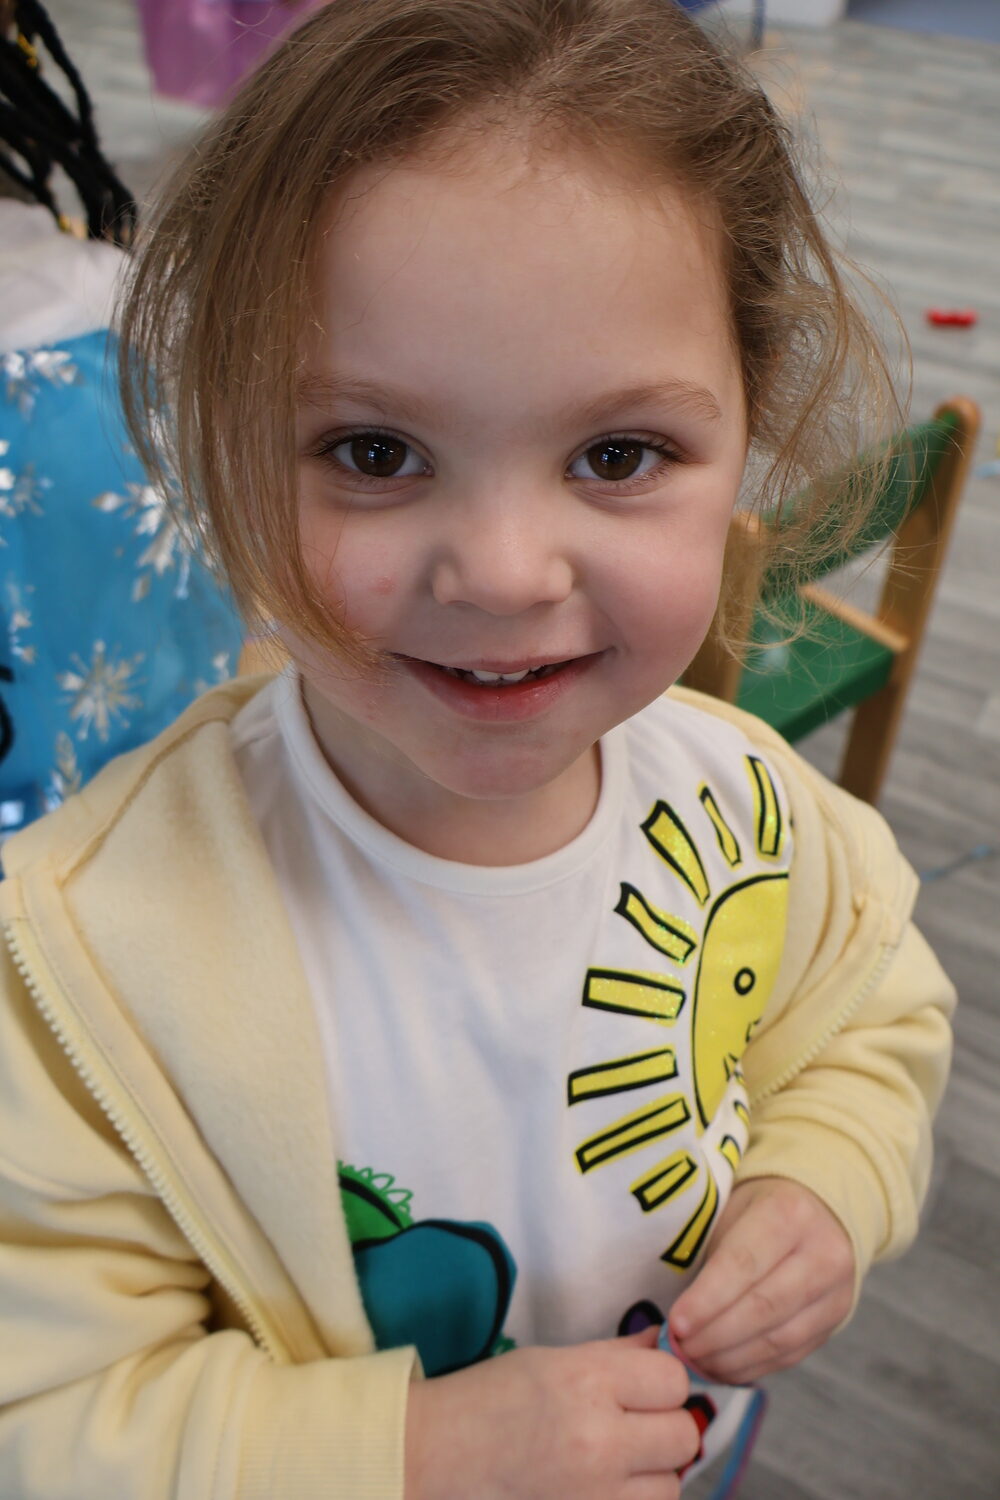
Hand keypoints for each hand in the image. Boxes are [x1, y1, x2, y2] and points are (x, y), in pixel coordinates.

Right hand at [404, 1326, 700, 1499]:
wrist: (438, 1455)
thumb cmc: (491, 1397)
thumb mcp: (553, 1359)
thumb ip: (615, 1355)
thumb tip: (663, 1343)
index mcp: (589, 1382)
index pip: (673, 1380)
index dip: (662, 1382)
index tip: (642, 1388)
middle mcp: (600, 1441)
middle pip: (683, 1435)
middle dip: (666, 1428)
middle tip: (635, 1427)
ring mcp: (597, 1495)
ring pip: (672, 1486)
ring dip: (654, 1474)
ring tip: (618, 1463)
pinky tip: (607, 1486)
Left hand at [668, 1177, 854, 1384]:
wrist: (817, 1214)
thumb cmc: (758, 1212)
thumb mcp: (732, 1212)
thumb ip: (710, 1257)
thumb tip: (679, 1318)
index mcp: (789, 1213)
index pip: (743, 1263)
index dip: (707, 1299)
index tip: (676, 1323)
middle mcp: (823, 1253)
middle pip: (764, 1306)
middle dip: (716, 1334)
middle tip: (681, 1348)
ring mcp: (835, 1292)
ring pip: (779, 1338)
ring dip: (731, 1357)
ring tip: (696, 1360)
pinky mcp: (835, 1321)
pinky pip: (790, 1354)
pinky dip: (751, 1366)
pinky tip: (722, 1367)